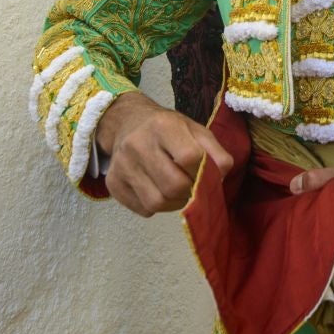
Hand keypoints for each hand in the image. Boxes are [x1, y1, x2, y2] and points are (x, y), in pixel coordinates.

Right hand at [94, 92, 232, 216]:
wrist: (128, 123)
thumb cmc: (168, 129)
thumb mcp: (196, 130)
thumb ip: (215, 152)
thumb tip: (221, 178)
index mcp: (163, 125)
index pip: (190, 158)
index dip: (203, 173)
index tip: (205, 174)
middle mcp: (137, 144)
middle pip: (174, 186)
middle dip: (189, 191)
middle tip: (191, 185)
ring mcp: (122, 165)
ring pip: (157, 202)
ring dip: (174, 203)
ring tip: (176, 190)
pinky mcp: (113, 183)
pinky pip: (143, 210)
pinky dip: (157, 207)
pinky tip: (158, 190)